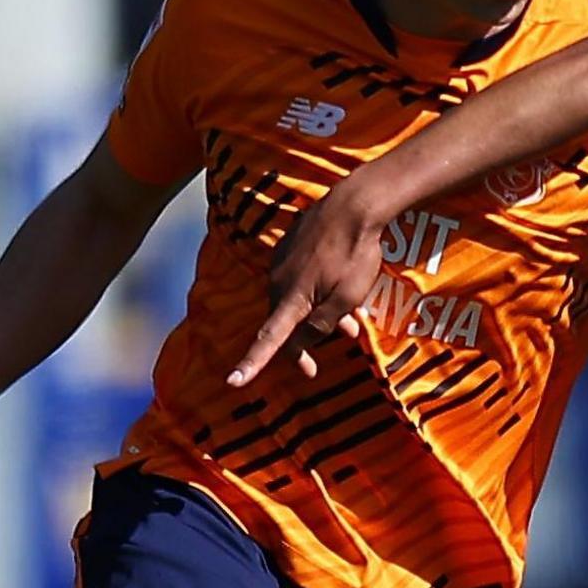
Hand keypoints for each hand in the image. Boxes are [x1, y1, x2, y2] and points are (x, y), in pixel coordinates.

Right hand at [226, 186, 376, 386]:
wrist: (353, 205)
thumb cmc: (354, 254)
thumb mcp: (345, 298)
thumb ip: (321, 324)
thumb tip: (301, 342)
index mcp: (291, 299)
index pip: (268, 339)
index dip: (251, 363)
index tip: (233, 382)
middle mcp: (279, 282)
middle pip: (287, 322)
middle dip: (309, 340)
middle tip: (325, 357)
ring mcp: (284, 262)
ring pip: (299, 299)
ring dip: (322, 314)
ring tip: (354, 321)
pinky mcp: (293, 247)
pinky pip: (303, 279)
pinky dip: (321, 291)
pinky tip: (345, 288)